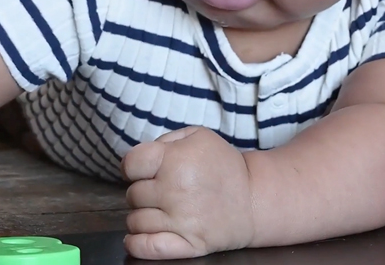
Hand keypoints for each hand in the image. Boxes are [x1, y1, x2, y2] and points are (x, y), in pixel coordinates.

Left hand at [122, 127, 255, 259]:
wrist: (254, 198)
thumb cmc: (224, 166)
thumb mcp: (199, 136)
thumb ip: (167, 140)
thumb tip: (141, 158)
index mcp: (175, 160)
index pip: (130, 164)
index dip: (134, 166)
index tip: (143, 169)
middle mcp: (174, 190)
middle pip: (132, 195)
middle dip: (144, 191)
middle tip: (163, 189)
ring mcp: (180, 220)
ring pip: (135, 222)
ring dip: (143, 216)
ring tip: (161, 209)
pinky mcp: (187, 244)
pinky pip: (147, 248)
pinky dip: (136, 244)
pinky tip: (137, 237)